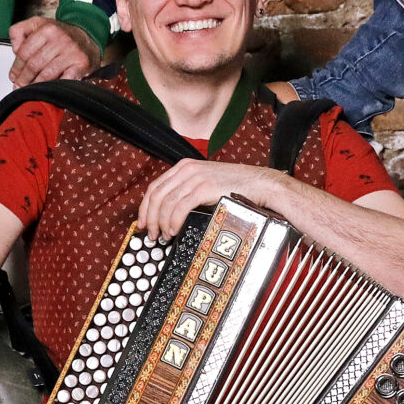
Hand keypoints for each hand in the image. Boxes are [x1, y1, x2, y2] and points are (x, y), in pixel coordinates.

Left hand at [9, 17, 97, 83]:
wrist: (88, 37)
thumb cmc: (61, 35)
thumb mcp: (38, 24)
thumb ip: (19, 31)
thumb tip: (14, 49)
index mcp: (47, 29)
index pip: (24, 53)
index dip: (16, 67)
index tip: (14, 76)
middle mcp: (61, 39)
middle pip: (34, 65)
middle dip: (24, 79)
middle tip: (19, 86)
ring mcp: (72, 53)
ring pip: (46, 75)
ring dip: (36, 86)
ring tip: (30, 90)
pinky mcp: (81, 65)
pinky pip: (63, 81)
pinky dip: (54, 88)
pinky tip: (48, 90)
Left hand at [136, 160, 281, 241]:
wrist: (259, 185)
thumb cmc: (236, 188)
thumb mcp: (207, 184)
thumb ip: (189, 192)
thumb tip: (171, 213)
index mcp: (185, 167)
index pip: (155, 187)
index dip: (145, 207)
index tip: (143, 223)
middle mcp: (187, 169)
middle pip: (156, 195)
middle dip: (150, 217)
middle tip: (151, 234)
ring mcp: (195, 177)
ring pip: (166, 203)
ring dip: (161, 223)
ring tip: (165, 236)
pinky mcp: (204, 187)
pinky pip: (179, 207)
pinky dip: (173, 221)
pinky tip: (174, 230)